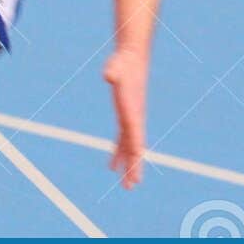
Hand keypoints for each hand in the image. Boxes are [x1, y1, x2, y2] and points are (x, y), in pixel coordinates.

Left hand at [103, 47, 147, 187]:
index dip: (134, 152)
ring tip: (127, 184)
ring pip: (129, 147)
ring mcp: (131, 118)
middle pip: (135, 147)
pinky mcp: (125, 115)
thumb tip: (108, 75)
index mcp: (133, 111)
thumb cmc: (123, 62)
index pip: (135, 136)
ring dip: (127, 164)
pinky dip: (117, 152)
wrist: (132, 57)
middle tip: (131, 186)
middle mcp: (134, 118)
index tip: (135, 168)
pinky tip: (112, 165)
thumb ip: (113, 71)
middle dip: (133, 167)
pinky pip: (122, 139)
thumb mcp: (116, 66)